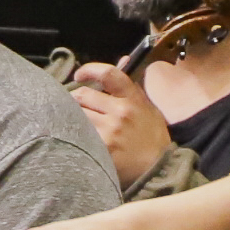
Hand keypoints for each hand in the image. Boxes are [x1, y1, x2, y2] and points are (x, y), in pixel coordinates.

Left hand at [69, 61, 173, 190]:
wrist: (158, 171)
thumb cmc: (152, 139)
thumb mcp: (148, 108)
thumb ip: (132, 86)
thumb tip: (123, 58)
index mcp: (133, 99)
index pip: (109, 74)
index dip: (89, 70)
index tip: (79, 75)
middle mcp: (121, 112)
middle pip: (83, 95)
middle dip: (76, 99)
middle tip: (75, 106)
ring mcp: (110, 131)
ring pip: (77, 114)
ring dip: (72, 116)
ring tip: (74, 123)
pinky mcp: (101, 149)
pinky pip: (77, 134)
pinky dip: (73, 134)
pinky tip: (75, 139)